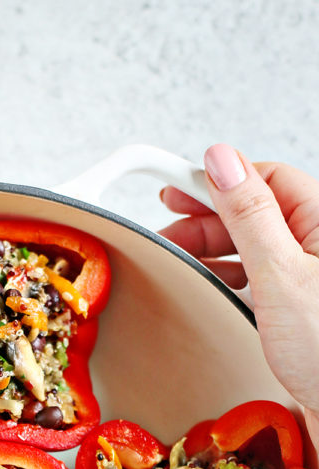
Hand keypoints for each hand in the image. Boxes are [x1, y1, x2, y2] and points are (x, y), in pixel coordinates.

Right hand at [159, 144, 318, 448]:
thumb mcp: (280, 274)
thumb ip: (249, 215)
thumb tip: (221, 161)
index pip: (263, 179)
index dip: (216, 181)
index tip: (173, 189)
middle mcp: (317, 243)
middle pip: (255, 211)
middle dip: (207, 219)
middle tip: (166, 235)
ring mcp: (309, 275)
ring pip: (254, 244)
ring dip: (216, 250)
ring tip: (182, 261)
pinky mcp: (299, 306)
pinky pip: (259, 277)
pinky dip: (231, 278)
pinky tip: (213, 287)